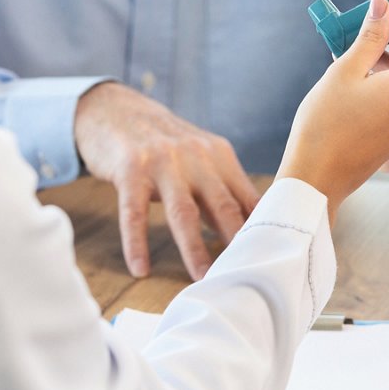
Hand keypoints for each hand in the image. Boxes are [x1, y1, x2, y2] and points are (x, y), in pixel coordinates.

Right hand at [73, 82, 259, 279]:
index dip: (260, 228)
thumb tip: (248, 232)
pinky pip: (134, 213)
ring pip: (183, 212)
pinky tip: (140, 269)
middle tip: (247, 273)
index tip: (272, 257)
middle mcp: (195, 155)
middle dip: (236, 241)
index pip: (247, 196)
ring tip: (203, 279)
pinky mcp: (130, 170)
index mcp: (218, 155)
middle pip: (222, 204)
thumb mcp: (198, 157)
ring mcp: (162, 162)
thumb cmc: (163, 145)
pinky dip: (136, 243)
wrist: (116, 110)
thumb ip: (221, 191)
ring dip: (194, 248)